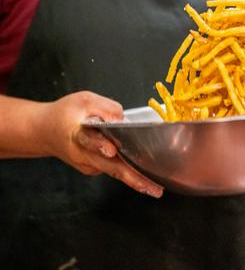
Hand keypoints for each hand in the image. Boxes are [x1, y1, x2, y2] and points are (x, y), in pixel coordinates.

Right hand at [37, 91, 162, 197]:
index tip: (111, 149)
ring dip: (135, 179)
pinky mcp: (94, 168)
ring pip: (114, 171)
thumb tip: (122, 120)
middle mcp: (83, 155)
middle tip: (153, 188)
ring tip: (155, 188)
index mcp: (78, 134)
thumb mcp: (85, 100)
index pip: (89, 140)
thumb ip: (106, 107)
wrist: (45, 131)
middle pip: (110, 166)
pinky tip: (144, 176)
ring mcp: (89, 165)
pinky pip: (114, 168)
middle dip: (132, 178)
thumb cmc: (66, 114)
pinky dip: (129, 172)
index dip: (99, 145)